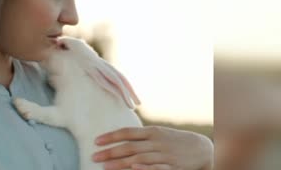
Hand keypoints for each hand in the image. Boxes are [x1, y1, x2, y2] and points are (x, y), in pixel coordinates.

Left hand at [92, 126, 212, 169]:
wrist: (203, 149)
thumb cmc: (174, 141)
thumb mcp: (158, 134)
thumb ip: (141, 136)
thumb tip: (119, 137)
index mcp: (152, 131)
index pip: (127, 132)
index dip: (111, 136)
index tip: (96, 141)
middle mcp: (156, 142)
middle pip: (129, 147)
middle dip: (110, 152)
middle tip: (94, 157)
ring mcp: (164, 155)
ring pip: (139, 158)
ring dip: (120, 163)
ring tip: (105, 167)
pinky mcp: (172, 167)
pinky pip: (156, 168)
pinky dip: (144, 169)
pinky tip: (133, 169)